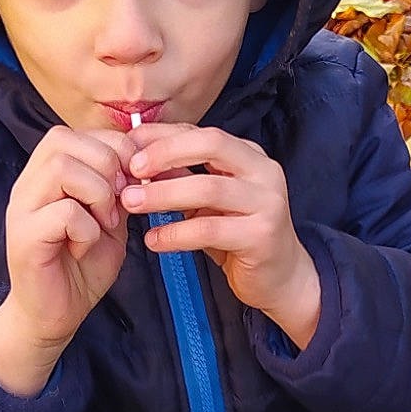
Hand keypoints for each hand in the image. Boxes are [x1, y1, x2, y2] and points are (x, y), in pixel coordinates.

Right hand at [1, 124, 137, 352]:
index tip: (132, 183)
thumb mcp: (110, 219)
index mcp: (47, 174)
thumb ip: (121, 189)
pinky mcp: (24, 236)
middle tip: (120, 204)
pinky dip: (87, 229)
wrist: (55, 314)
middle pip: (64, 139)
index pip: (77, 132)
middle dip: (107, 166)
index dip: (113, 149)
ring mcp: (22, 208)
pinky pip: (64, 213)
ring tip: (105, 223)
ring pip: (62, 167)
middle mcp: (29, 184)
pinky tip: (85, 247)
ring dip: (98, 193)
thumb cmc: (82, 266)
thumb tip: (143, 162)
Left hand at [123, 122, 320, 347]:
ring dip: (164, 194)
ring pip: (209, 188)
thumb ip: (182, 178)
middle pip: (211, 145)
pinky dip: (176, 234)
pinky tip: (154, 240)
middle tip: (131, 169)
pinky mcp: (262, 236)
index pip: (202, 133)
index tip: (129, 143)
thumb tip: (137, 162)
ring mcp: (267, 203)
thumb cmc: (239, 236)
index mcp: (250, 156)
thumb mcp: (209, 202)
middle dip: (166, 153)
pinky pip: (210, 229)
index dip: (163, 135)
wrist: (281, 278)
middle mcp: (264, 172)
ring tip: (132, 204)